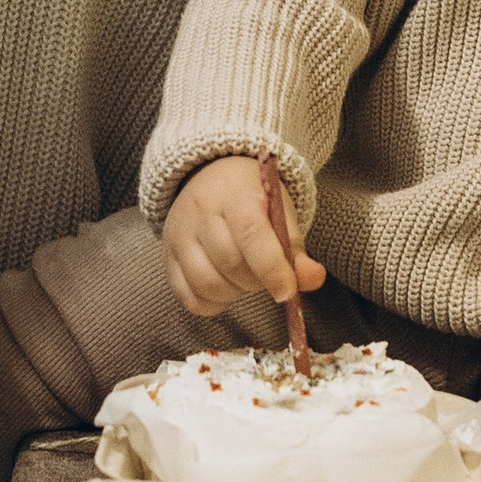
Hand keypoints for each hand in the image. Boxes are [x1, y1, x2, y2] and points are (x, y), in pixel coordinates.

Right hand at [162, 153, 324, 320]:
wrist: (212, 177)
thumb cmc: (252, 197)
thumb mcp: (280, 211)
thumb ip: (296, 248)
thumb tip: (312, 279)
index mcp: (235, 192)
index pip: (251, 234)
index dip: (272, 269)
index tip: (287, 291)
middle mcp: (200, 211)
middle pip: (230, 263)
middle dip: (257, 280)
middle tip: (267, 273)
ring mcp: (179, 234)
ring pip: (206, 284)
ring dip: (234, 293)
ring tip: (245, 278)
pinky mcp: (167, 256)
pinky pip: (188, 297)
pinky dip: (212, 304)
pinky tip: (225, 289)